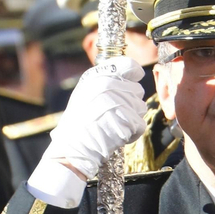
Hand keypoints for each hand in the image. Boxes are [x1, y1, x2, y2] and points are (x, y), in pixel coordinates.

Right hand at [42, 57, 146, 180]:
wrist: (73, 147)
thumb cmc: (77, 123)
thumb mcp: (85, 93)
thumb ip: (105, 82)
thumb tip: (128, 76)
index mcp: (99, 76)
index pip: (129, 66)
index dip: (134, 75)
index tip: (133, 81)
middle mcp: (110, 85)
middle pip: (138, 90)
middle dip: (130, 103)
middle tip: (115, 115)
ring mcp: (120, 101)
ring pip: (141, 107)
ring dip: (132, 118)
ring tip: (114, 125)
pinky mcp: (127, 119)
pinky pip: (140, 124)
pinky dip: (132, 133)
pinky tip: (118, 136)